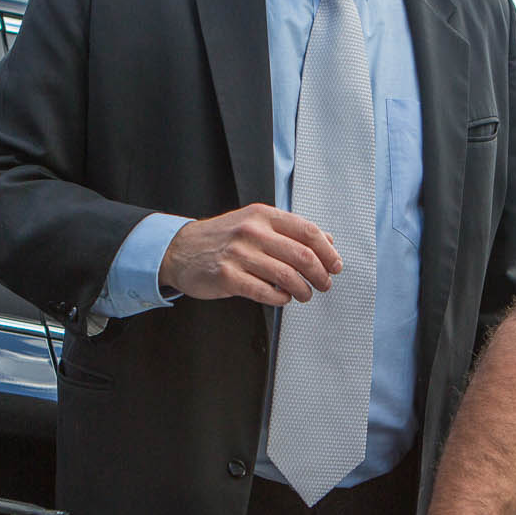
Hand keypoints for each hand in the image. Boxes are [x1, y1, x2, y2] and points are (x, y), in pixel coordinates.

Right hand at [160, 205, 341, 305]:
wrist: (180, 249)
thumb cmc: (221, 238)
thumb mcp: (255, 223)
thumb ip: (289, 231)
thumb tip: (327, 241)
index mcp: (263, 216)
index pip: (308, 231)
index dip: (328, 252)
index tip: (335, 265)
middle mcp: (252, 231)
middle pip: (302, 255)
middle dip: (320, 274)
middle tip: (325, 284)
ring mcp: (239, 254)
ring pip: (287, 275)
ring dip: (303, 290)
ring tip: (305, 294)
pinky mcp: (227, 276)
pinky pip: (265, 291)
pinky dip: (280, 298)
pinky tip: (283, 298)